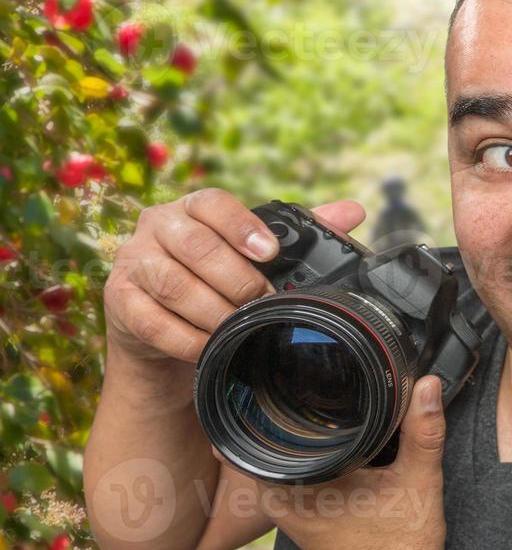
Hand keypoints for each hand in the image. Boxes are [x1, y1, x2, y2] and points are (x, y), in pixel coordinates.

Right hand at [104, 188, 365, 366]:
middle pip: (195, 246)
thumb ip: (301, 232)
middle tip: (263, 301)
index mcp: (193, 208)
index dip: (240, 225)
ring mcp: (132, 263)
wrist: (164, 329)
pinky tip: (211, 347)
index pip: (211, 202)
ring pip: (173, 284)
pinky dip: (189, 339)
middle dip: (237, 279)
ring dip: (215, 311)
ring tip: (241, 327)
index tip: (270, 252)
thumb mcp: (254, 256)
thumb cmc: (217, 281)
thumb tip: (353, 212)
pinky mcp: (119, 302)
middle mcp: (157, 227)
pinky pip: (155, 322)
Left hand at [265, 376, 450, 549]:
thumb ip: (423, 430)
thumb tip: (428, 385)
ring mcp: (289, 514)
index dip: (269, 404)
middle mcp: (285, 502)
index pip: (262, 436)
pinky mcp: (301, 520)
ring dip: (290, 438)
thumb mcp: (420, 479)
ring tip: (309, 406)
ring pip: (276, 462)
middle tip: (299, 385)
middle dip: (281, 415)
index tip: (280, 380)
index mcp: (300, 489)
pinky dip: (302, 460)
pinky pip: (289, 479)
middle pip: (265, 444)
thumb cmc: (405, 546)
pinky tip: (324, 444)